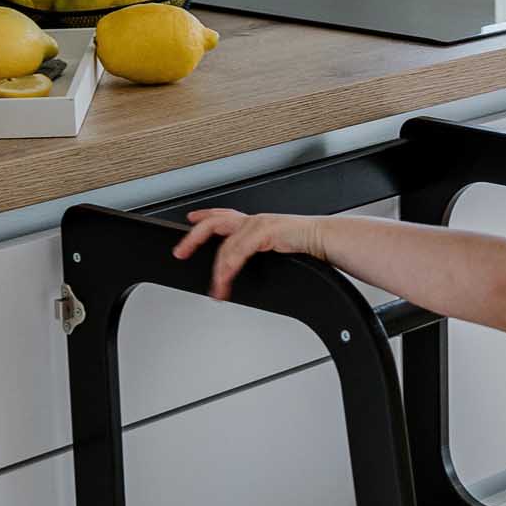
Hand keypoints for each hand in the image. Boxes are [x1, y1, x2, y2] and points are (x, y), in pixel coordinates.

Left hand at [173, 208, 326, 299]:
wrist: (325, 239)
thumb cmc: (306, 246)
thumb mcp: (275, 251)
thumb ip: (256, 255)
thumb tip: (240, 272)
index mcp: (254, 222)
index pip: (221, 216)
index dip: (202, 217)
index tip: (188, 221)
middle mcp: (252, 220)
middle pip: (213, 224)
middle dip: (193, 238)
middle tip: (180, 252)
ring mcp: (257, 224)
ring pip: (224, 245)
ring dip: (217, 270)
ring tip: (215, 289)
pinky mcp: (264, 231)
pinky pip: (238, 251)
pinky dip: (229, 267)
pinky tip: (225, 279)